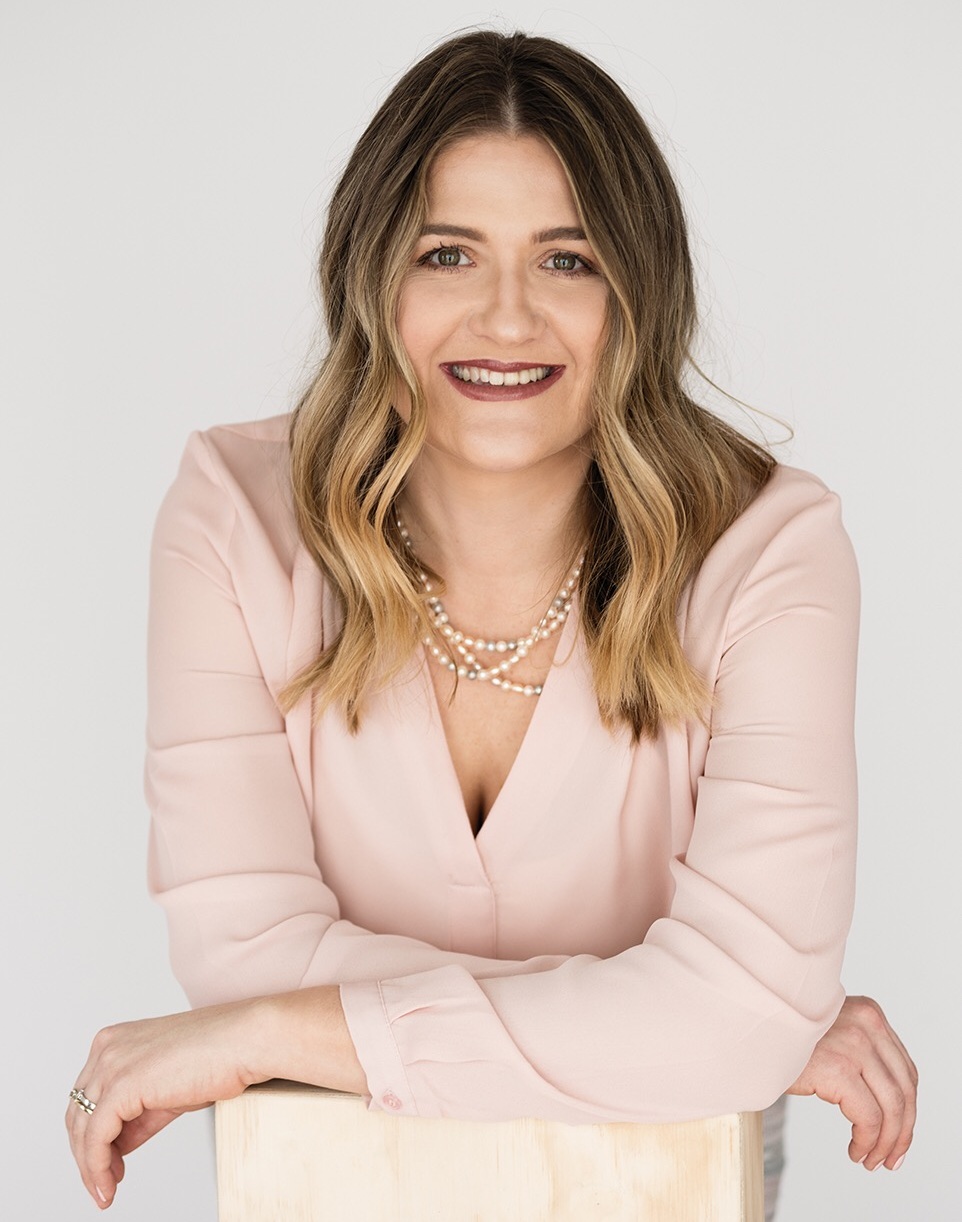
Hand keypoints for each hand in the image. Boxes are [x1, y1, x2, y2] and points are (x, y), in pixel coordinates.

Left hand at [65, 998, 267, 1209]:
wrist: (245, 1041)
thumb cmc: (219, 1056)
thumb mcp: (166, 1087)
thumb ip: (138, 1112)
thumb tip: (118, 1144)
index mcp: (115, 1040)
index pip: (87, 1096)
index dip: (92, 1135)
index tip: (107, 1163)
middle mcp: (107, 1048)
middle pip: (78, 1113)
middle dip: (87, 1154)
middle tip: (105, 1183)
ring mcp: (112, 1064)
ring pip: (82, 1128)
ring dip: (91, 1167)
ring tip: (106, 1190)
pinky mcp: (122, 1085)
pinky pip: (96, 1137)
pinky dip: (97, 1166)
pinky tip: (109, 1182)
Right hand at [787, 994, 916, 1170]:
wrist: (745, 1032)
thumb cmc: (782, 1037)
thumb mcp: (832, 1036)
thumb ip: (860, 1055)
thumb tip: (888, 1105)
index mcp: (869, 1014)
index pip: (905, 1071)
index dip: (907, 1110)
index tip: (898, 1136)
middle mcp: (867, 1023)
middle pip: (905, 1089)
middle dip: (902, 1132)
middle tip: (890, 1158)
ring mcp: (855, 1044)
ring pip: (892, 1107)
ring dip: (886, 1142)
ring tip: (871, 1159)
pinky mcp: (839, 1068)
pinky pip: (869, 1118)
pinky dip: (867, 1142)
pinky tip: (855, 1150)